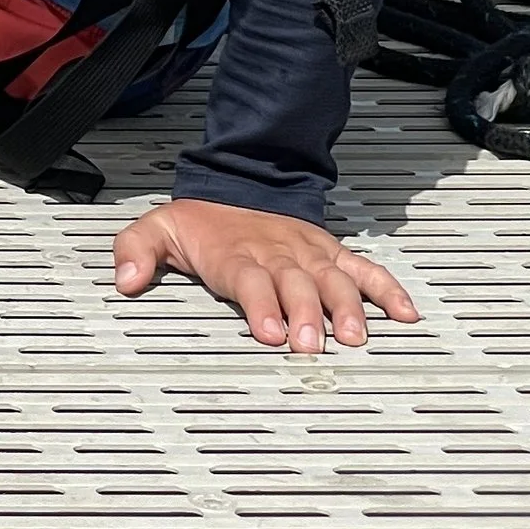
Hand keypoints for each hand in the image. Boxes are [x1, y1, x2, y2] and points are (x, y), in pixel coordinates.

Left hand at [113, 197, 418, 352]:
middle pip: (295, 285)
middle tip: (312, 345)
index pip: (250, 279)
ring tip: (356, 336)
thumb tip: (124, 278)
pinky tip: (405, 314)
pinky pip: (365, 271)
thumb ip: (136, 250)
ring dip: (346, 308)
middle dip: (305, 316)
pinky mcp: (332, 255)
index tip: (268, 330)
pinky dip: (388, 291)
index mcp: (237, 254)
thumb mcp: (159, 228)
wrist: (239, 183)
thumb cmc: (203, 223)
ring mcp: (308, 255)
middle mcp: (277, 255)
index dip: (260, 304)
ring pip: (333, 280)